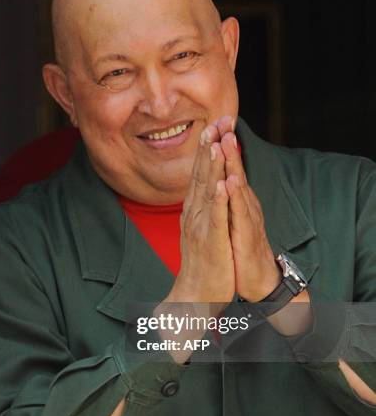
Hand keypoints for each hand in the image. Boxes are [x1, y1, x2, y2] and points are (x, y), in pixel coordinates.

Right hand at [166, 117, 235, 312]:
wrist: (195, 294)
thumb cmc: (202, 261)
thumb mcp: (201, 228)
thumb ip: (201, 207)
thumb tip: (204, 187)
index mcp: (195, 210)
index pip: (200, 173)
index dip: (206, 149)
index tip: (213, 125)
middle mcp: (194, 214)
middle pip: (200, 175)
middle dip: (207, 148)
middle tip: (212, 121)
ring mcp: (201, 227)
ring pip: (206, 191)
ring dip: (210, 167)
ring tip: (214, 142)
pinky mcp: (211, 242)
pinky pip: (214, 218)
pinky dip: (217, 200)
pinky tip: (220, 184)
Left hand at [219, 129, 280, 301]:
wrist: (256, 280)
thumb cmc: (242, 249)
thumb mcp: (232, 220)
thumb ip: (228, 200)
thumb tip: (223, 181)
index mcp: (237, 201)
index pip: (228, 169)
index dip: (222, 146)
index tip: (215, 121)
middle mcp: (244, 205)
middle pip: (235, 170)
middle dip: (228, 144)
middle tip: (224, 118)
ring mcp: (246, 219)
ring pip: (238, 187)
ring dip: (233, 163)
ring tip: (228, 140)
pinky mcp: (246, 236)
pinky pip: (238, 214)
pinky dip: (234, 197)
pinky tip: (230, 182)